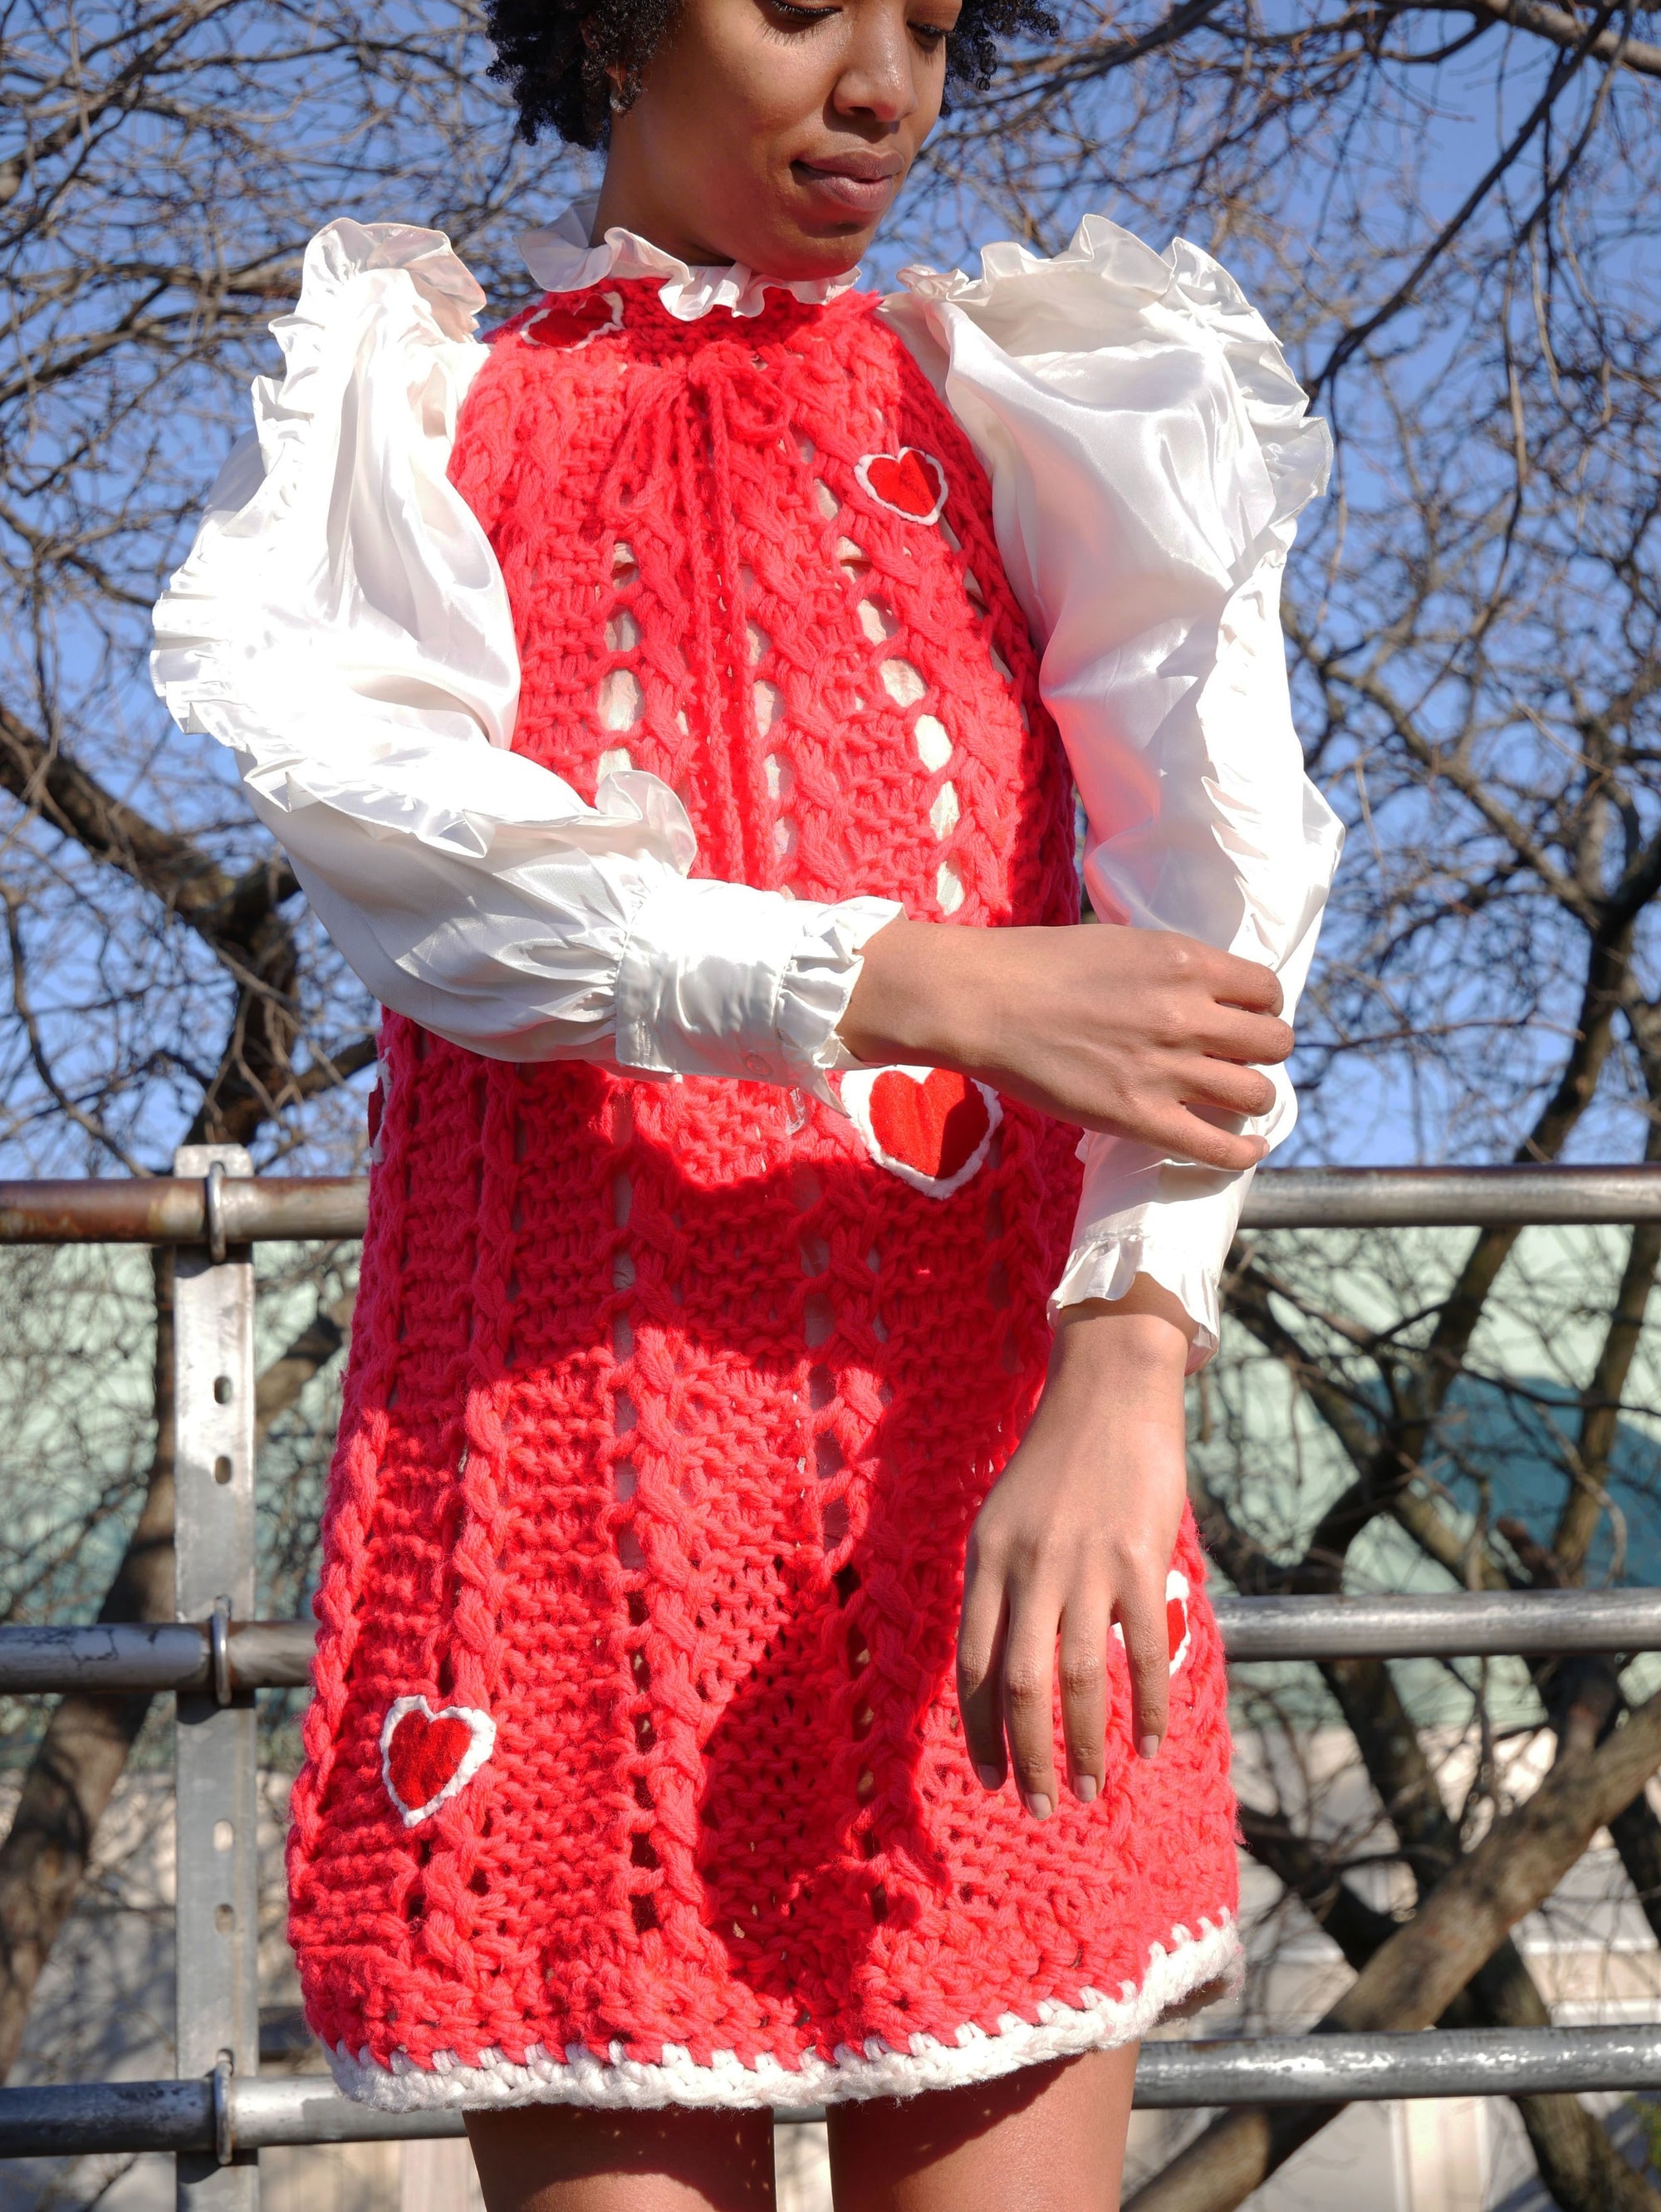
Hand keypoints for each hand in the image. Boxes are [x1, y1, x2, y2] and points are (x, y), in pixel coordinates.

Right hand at [839, 917, 1291, 1173]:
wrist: (980, 1001)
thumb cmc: (1036, 965)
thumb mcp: (1120, 943)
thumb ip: (1169, 968)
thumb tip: (1201, 992)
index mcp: (1184, 962)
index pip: (1265, 990)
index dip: (1261, 1007)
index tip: (1243, 1017)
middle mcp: (1187, 1014)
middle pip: (1273, 1043)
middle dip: (1262, 1051)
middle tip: (1236, 1058)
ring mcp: (1166, 1069)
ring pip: (1257, 1094)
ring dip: (1253, 1097)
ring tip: (1232, 1098)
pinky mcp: (1139, 1117)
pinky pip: (1220, 1148)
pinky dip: (1243, 1153)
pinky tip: (1245, 1149)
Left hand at [956, 1281, 1191, 1815]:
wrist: (1110, 1392)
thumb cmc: (1058, 1459)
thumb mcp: (1005, 1517)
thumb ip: (1003, 1586)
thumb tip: (1007, 1668)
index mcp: (985, 1559)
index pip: (972, 1664)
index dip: (979, 1728)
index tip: (991, 1775)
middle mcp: (1027, 1567)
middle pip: (1020, 1687)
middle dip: (1025, 1757)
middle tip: (1036, 1806)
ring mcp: (1084, 1566)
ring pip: (1079, 1682)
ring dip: (1083, 1747)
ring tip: (1087, 1789)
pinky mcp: (1138, 1562)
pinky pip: (1143, 1653)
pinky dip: (1149, 1707)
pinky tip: (1151, 1743)